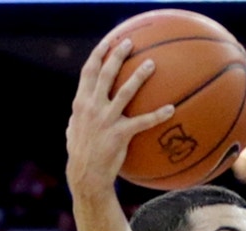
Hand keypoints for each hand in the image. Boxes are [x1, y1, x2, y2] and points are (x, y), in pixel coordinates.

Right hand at [65, 36, 174, 194]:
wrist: (85, 175)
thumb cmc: (81, 153)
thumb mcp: (73, 130)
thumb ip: (77, 117)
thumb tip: (77, 113)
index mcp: (81, 102)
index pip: (88, 71)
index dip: (98, 54)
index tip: (108, 41)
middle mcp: (92, 107)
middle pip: (105, 74)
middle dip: (117, 55)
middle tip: (130, 42)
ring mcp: (106, 119)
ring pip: (125, 92)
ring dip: (139, 76)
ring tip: (152, 64)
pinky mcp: (120, 134)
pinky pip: (143, 122)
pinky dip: (158, 114)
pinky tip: (172, 109)